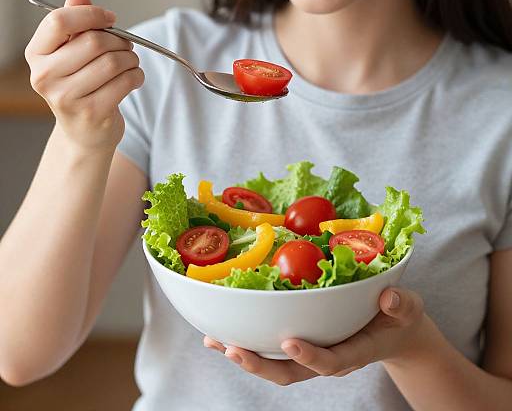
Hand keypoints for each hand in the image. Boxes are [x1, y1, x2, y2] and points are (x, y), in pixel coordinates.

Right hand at [25, 0, 143, 152]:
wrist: (84, 132)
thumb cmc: (80, 86)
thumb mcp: (71, 54)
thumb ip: (75, 22)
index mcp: (36, 55)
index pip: (59, 21)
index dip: (91, 14)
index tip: (110, 18)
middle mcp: (44, 77)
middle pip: (93, 42)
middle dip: (119, 40)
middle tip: (128, 46)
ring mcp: (67, 97)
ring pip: (112, 62)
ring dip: (131, 59)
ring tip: (131, 62)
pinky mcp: (92, 112)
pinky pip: (125, 82)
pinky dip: (137, 76)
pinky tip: (134, 78)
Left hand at [204, 286, 435, 385]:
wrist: (392, 331)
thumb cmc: (399, 318)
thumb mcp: (408, 308)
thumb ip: (401, 305)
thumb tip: (389, 298)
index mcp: (354, 351)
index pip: (331, 361)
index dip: (310, 356)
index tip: (290, 343)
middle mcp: (329, 357)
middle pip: (291, 372)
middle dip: (261, 364)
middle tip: (233, 349)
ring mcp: (313, 353)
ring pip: (275, 365)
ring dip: (245, 355)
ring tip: (214, 342)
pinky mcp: (303, 345)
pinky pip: (272, 350)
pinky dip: (247, 343)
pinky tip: (222, 335)